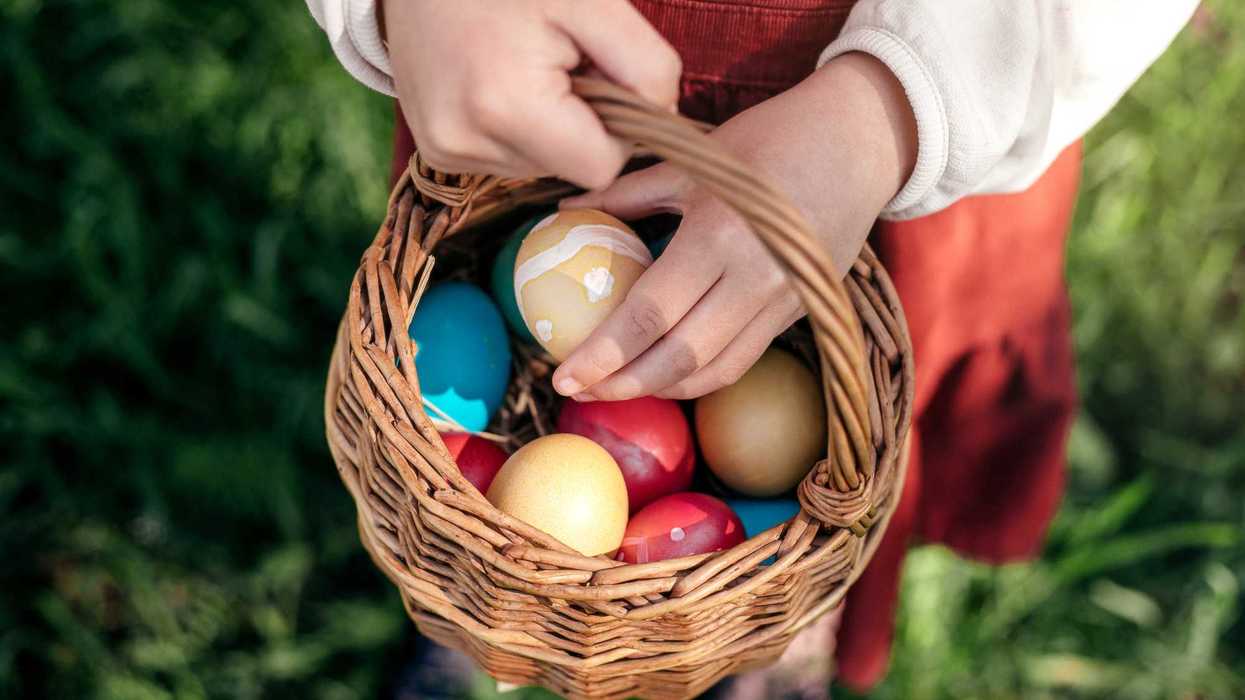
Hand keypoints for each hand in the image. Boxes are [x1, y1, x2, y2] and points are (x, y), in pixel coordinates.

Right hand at [382, 0, 680, 188]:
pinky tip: (500, 83)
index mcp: (505, 107)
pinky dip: (517, 128)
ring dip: (548, 124)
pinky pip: (508, 160)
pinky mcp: (437, 153)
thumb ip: (645, 65)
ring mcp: (446, 153)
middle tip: (558, 61)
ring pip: (541, 167)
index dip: (617, 127)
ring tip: (522, 65)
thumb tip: (663, 119)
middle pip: (570, 170)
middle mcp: (466, 143)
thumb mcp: (591, 2)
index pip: (601, 166)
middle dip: (580, 122)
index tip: (600, 75)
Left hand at [552, 54, 916, 400]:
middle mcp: (755, 278)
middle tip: (577, 391)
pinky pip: (742, 358)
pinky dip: (699, 375)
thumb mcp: (692, 161)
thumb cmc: (767, 141)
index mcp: (718, 235)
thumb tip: (563, 212)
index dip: (603, 355)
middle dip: (623, 385)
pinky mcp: (801, 311)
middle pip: (680, 358)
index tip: (562, 376)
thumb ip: (627, 193)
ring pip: (715, 371)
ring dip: (661, 390)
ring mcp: (784, 300)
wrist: (859, 142)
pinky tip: (664, 373)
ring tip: (614, 389)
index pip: (649, 315)